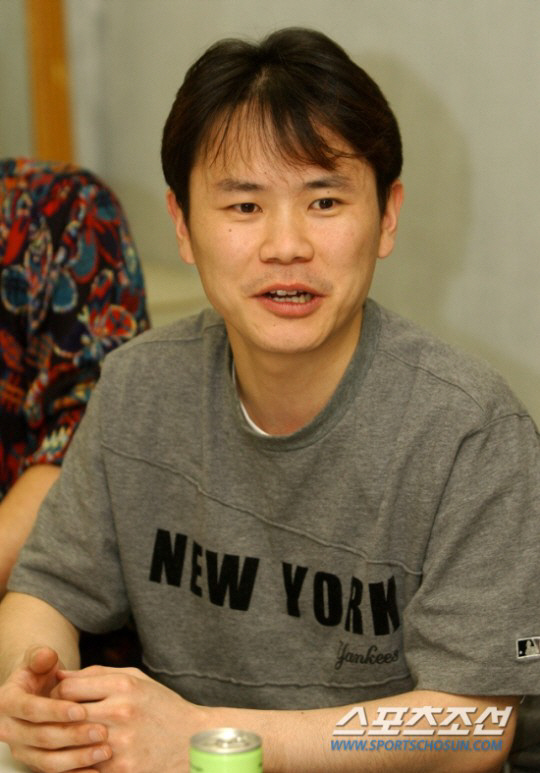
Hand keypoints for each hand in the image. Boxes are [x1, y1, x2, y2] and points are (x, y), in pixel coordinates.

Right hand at [0, 646, 110, 772]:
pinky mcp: (35, 763)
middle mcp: (9, 730)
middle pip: (41, 738)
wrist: (37, 690)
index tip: (82, 710)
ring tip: (105, 750)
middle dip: (73, 735)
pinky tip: (98, 770)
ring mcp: (22, 749)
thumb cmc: (40, 672)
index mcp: (7, 702)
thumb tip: (46, 655)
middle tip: (102, 731)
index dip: (56, 711)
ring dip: (77, 758)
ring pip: (48, 760)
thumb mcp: (38, 659)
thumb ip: (40, 656)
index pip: (31, 710)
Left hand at [54, 665, 208, 772]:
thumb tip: (60, 676)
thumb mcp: (136, 680)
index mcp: (123, 686)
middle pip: (65, 715)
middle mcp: (120, 712)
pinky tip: (86, 755)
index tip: (59, 699)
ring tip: (68, 738)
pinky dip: (81, 761)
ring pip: (72, 743)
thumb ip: (98, 674)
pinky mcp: (121, 770)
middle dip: (55, 718)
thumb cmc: (161, 706)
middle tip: (55, 720)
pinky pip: (85, 766)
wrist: (191, 741)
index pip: (68, 688)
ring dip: (66, 741)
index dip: (57, 694)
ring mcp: (120, 744)